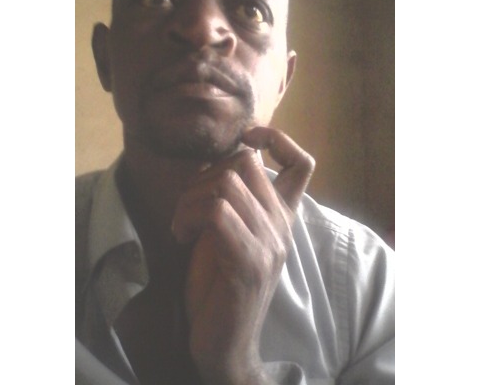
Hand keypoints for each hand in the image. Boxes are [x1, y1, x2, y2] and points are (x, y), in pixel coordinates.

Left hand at [172, 127, 314, 384]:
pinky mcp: (248, 263)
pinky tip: (180, 238)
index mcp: (281, 218)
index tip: (246, 140)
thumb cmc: (217, 286)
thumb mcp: (227, 234)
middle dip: (204, 174)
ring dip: (189, 199)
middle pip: (246, 163)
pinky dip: (187, 217)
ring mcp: (269, 245)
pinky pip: (217, 212)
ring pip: (226, 184)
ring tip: (181, 225)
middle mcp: (282, 227)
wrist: (223, 344)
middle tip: (188, 205)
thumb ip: (232, 202)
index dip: (277, 139)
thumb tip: (212, 164)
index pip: (302, 164)